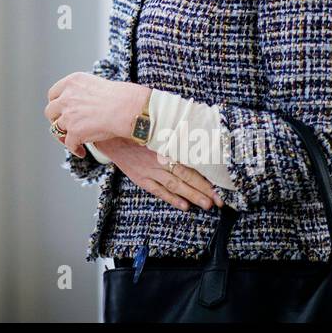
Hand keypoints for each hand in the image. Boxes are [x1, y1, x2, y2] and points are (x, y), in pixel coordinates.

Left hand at [44, 73, 147, 155]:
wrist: (126, 108)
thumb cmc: (120, 97)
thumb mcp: (95, 84)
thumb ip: (82, 91)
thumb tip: (79, 102)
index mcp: (71, 82)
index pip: (53, 94)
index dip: (56, 104)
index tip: (60, 111)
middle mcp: (66, 97)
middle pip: (50, 111)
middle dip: (56, 119)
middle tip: (64, 126)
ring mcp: (68, 115)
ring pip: (56, 128)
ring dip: (63, 136)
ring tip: (73, 141)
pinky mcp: (74, 132)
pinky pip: (69, 144)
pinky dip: (74, 149)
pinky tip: (81, 152)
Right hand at [93, 137, 222, 210]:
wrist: (111, 135)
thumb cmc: (136, 130)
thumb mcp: (156, 126)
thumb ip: (175, 131)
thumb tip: (198, 129)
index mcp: (166, 144)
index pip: (191, 161)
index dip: (206, 173)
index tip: (220, 182)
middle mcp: (160, 158)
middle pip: (186, 175)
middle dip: (204, 189)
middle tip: (219, 200)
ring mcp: (150, 170)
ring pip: (175, 185)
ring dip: (192, 195)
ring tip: (206, 204)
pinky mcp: (140, 178)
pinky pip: (158, 190)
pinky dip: (171, 198)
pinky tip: (184, 205)